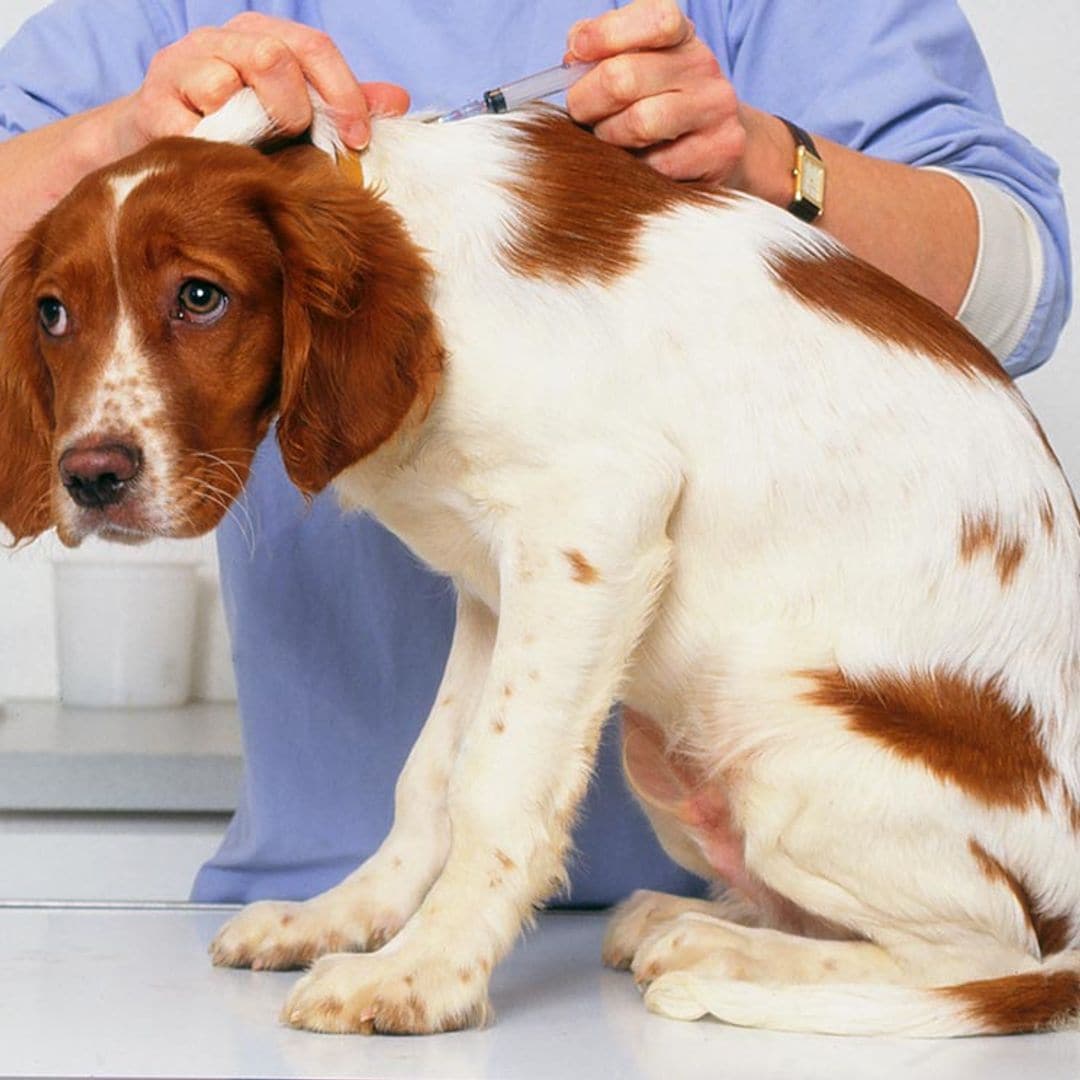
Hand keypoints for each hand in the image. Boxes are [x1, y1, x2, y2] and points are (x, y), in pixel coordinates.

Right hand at [115, 14, 408, 156]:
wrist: (161, 147)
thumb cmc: (240, 132)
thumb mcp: (296, 114)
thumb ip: (342, 106)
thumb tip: (399, 101)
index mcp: (261, 36)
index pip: (313, 46)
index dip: (344, 93)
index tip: (359, 139)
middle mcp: (219, 42)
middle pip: (271, 56)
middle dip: (294, 108)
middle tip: (294, 141)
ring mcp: (181, 69)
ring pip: (223, 82)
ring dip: (249, 128)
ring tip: (253, 151)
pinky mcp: (152, 107)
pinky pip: (190, 126)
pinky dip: (214, 149)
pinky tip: (222, 161)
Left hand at [565, 0, 759, 190]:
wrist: (717, 141)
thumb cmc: (660, 98)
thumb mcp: (635, 62)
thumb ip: (599, 51)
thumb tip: (572, 57)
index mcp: (680, 35)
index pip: (652, 20)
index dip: (604, 35)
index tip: (577, 53)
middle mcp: (702, 66)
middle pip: (623, 78)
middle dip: (586, 101)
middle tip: (580, 114)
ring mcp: (714, 109)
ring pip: (640, 124)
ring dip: (609, 138)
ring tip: (607, 138)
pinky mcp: (720, 151)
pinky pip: (656, 166)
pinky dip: (634, 170)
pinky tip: (636, 163)